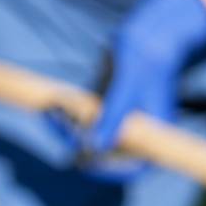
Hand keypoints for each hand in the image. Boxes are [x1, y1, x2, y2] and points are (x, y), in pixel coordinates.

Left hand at [52, 0, 205, 179]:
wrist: (147, 34)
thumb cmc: (145, 60)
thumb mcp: (127, 90)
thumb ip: (112, 119)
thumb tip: (94, 148)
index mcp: (154, 137)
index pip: (132, 167)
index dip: (108, 171)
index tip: (85, 163)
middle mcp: (137, 134)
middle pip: (105, 153)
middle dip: (78, 142)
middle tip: (56, 123)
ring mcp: (119, 122)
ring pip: (89, 137)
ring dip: (67, 128)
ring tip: (51, 109)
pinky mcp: (104, 108)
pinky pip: (82, 121)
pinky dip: (67, 115)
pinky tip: (51, 105)